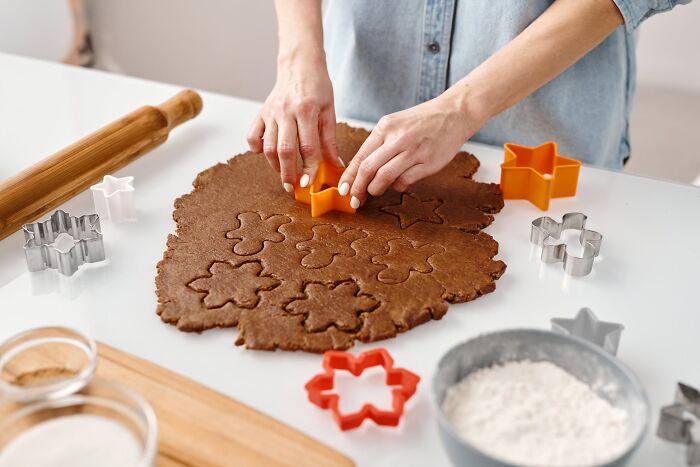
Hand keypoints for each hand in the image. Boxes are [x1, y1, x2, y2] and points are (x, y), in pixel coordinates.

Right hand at [247, 53, 343, 192]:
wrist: (299, 64)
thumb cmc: (317, 87)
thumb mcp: (329, 111)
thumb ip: (330, 140)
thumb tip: (335, 165)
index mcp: (306, 110)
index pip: (308, 146)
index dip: (310, 168)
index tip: (310, 183)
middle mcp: (286, 111)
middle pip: (285, 150)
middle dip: (289, 173)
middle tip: (293, 187)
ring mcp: (271, 112)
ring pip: (268, 146)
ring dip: (275, 166)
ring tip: (284, 175)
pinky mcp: (261, 113)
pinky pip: (252, 136)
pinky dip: (256, 149)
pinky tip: (267, 155)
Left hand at [338, 92, 481, 206]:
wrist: (454, 113)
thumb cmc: (422, 121)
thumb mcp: (395, 123)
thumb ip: (379, 144)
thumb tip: (361, 171)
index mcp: (385, 127)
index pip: (361, 156)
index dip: (349, 176)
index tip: (343, 189)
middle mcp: (398, 138)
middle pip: (369, 168)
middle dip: (358, 187)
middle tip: (354, 199)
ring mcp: (414, 150)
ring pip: (385, 176)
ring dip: (375, 189)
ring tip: (374, 191)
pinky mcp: (429, 162)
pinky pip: (405, 180)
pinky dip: (397, 186)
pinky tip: (397, 184)